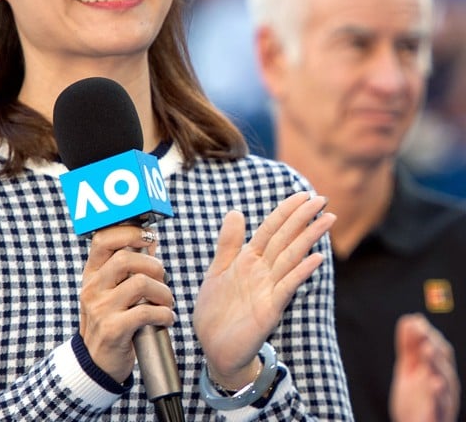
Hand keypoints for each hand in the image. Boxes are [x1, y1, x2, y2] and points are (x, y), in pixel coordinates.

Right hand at [79, 224, 174, 382]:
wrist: (96, 362)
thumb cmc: (111, 320)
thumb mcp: (112, 291)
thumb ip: (130, 266)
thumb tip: (150, 239)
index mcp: (92, 273)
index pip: (103, 239)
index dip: (128, 232)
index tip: (148, 236)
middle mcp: (93, 288)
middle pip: (126, 258)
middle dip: (153, 266)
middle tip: (162, 279)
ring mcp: (100, 308)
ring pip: (140, 283)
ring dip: (163, 292)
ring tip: (166, 302)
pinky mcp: (112, 329)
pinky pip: (146, 312)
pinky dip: (164, 314)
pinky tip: (166, 319)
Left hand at [193, 192, 334, 389]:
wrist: (213, 347)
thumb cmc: (217, 310)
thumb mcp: (217, 271)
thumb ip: (228, 243)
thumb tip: (236, 211)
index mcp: (249, 260)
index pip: (271, 229)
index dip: (285, 211)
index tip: (303, 194)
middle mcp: (263, 271)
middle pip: (285, 239)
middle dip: (302, 218)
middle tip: (322, 199)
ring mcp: (269, 289)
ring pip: (291, 257)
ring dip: (309, 238)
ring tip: (327, 219)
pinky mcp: (270, 309)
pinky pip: (287, 286)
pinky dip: (301, 271)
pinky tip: (316, 257)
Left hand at [390, 313, 459, 421]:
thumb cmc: (415, 399)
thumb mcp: (408, 368)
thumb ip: (408, 346)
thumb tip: (410, 319)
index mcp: (436, 371)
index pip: (438, 348)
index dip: (429, 334)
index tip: (416, 320)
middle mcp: (443, 384)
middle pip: (443, 361)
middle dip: (434, 344)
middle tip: (422, 330)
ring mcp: (442, 400)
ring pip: (445, 380)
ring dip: (436, 363)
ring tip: (428, 349)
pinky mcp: (437, 414)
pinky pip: (440, 405)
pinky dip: (438, 394)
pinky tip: (435, 383)